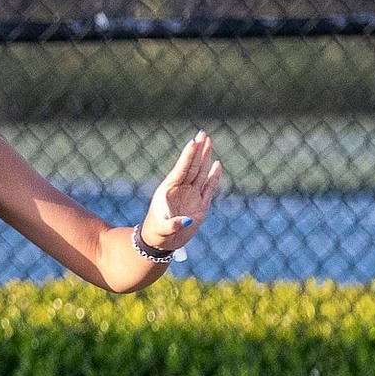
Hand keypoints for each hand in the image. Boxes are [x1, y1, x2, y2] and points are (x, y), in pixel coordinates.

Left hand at [141, 130, 220, 251]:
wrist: (161, 241)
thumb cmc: (158, 233)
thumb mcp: (163, 230)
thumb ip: (174, 225)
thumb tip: (187, 221)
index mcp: (170, 190)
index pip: (182, 169)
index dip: (188, 156)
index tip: (193, 141)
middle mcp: (181, 189)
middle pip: (192, 166)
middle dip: (198, 150)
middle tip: (203, 133)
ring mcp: (191, 195)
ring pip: (200, 173)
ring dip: (205, 158)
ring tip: (208, 141)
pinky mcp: (200, 205)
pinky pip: (208, 187)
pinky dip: (213, 177)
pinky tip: (217, 165)